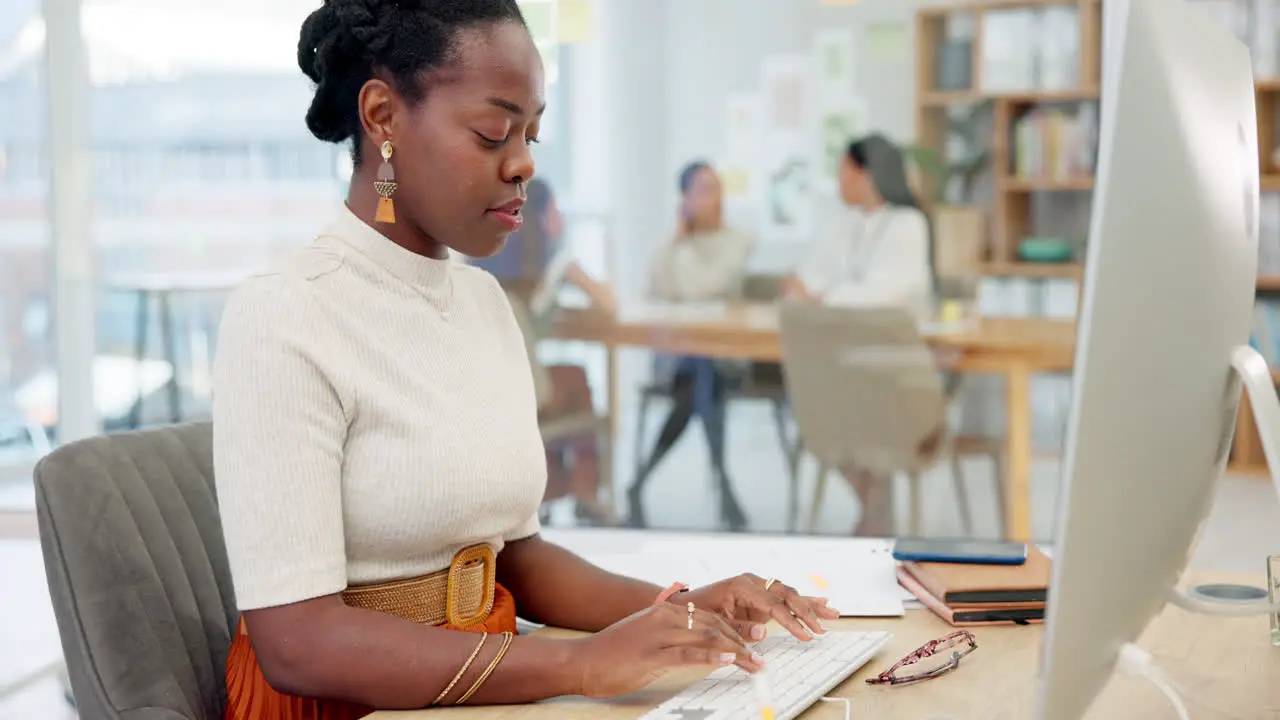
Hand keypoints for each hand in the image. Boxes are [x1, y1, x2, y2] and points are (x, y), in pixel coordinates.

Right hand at [569, 602, 764, 697]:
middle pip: (715, 626)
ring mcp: (658, 634)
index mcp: (666, 611)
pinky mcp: (651, 654)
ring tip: (756, 662)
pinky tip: (730, 661)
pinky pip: (687, 654)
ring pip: (707, 638)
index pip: (711, 618)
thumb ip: (673, 636)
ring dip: (737, 651)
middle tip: (764, 651)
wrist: (582, 661)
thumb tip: (701, 645)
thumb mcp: (648, 637)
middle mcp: (665, 617)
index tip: (757, 639)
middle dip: (743, 639)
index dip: (737, 628)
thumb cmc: (614, 653)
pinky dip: (712, 657)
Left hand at [683, 574, 839, 642]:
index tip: (805, 635)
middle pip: (786, 594)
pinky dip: (804, 601)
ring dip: (811, 605)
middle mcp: (753, 582)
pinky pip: (785, 597)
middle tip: (821, 628)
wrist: (686, 605)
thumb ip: (740, 629)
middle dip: (806, 612)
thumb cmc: (699, 613)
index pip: (773, 604)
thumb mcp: (716, 624)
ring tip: (833, 613)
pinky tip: (823, 602)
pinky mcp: (762, 595)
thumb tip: (764, 633)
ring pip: (790, 593)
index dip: (791, 620)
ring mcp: (759, 586)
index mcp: (742, 586)